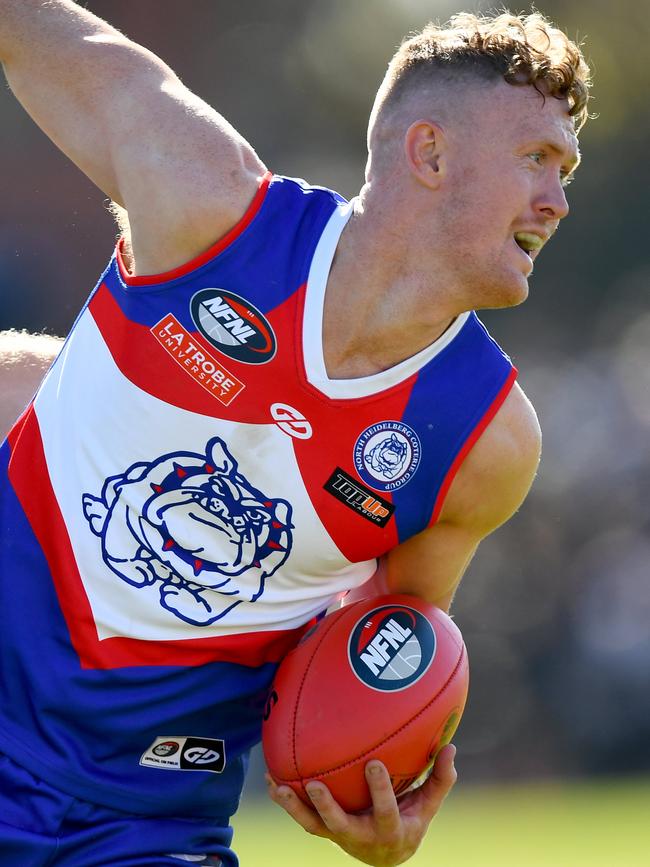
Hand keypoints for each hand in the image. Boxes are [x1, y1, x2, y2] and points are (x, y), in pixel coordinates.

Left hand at [266, 744, 456, 865]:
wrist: (387, 856)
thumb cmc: (411, 820)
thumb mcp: (429, 805)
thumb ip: (440, 779)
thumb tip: (451, 747)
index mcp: (389, 830)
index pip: (385, 811)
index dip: (379, 791)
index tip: (374, 763)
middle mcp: (360, 837)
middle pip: (340, 825)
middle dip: (327, 806)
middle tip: (315, 784)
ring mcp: (338, 836)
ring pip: (312, 825)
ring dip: (293, 806)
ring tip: (277, 785)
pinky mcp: (323, 831)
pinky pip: (301, 816)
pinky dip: (285, 799)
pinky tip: (271, 778)